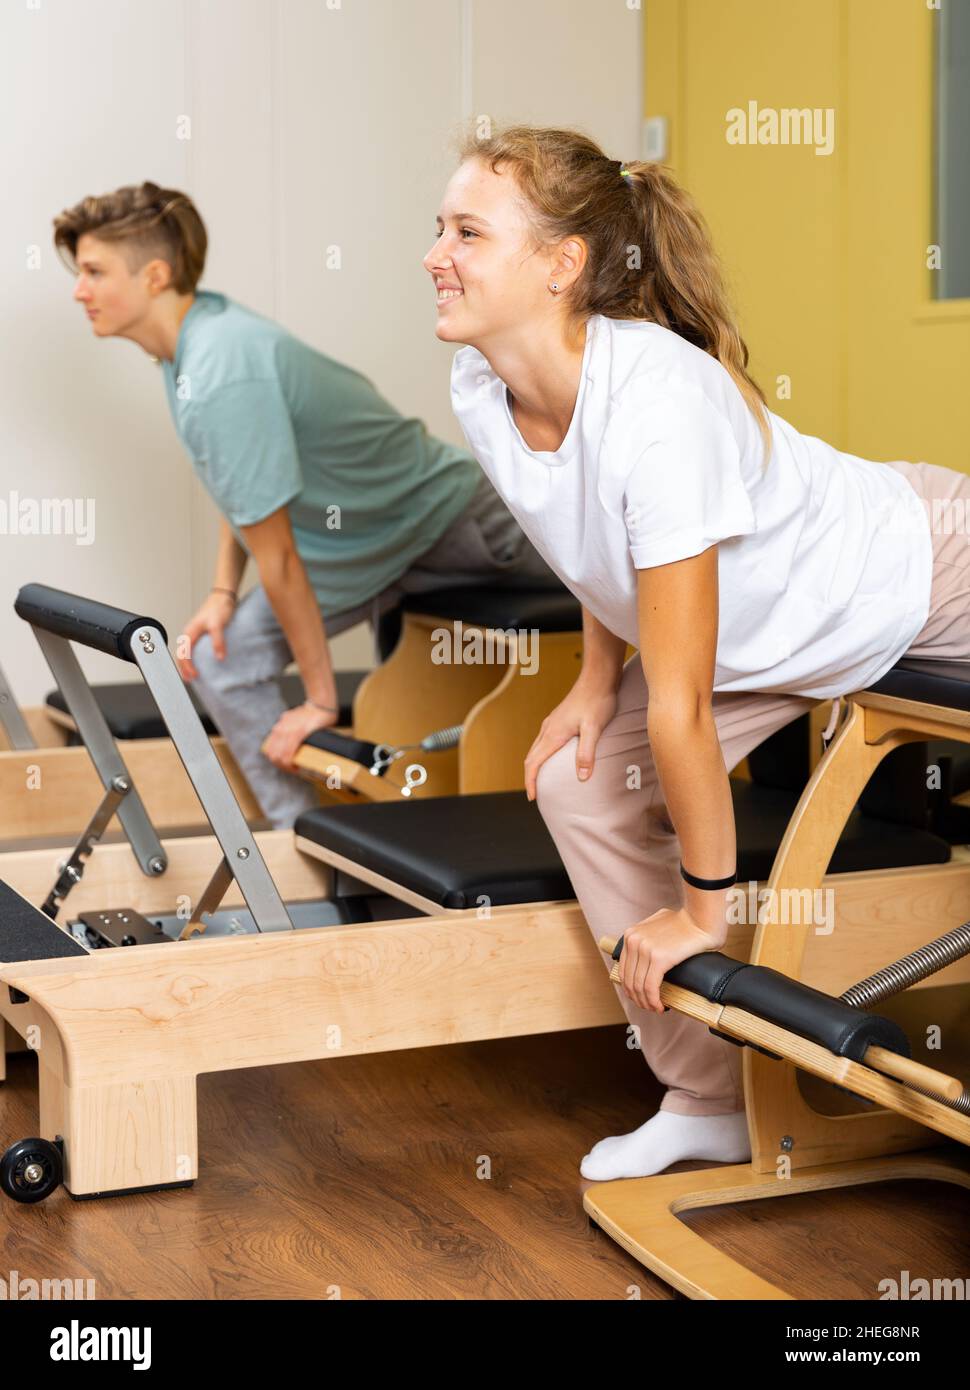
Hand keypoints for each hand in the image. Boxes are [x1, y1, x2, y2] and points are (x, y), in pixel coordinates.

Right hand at [177, 593, 236, 679]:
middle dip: (183, 668)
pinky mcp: (201, 632)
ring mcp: (194, 633)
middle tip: (189, 680)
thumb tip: (219, 657)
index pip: (183, 654)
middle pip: (181, 654)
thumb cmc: (219, 607)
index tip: (194, 676)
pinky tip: (200, 661)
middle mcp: (189, 633)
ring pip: (186, 651)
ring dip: (187, 663)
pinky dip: (193, 657)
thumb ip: (218, 641)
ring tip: (192, 674)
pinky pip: (193, 648)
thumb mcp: (218, 625)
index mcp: (190, 632)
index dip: (187, 667)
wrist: (223, 596)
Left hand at [262, 701, 337, 771]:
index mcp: (278, 728)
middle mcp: (280, 729)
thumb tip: (283, 734)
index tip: (286, 765)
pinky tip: (297, 766)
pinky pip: (290, 752)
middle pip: (273, 756)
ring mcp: (289, 731)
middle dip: (281, 766)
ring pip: (280, 756)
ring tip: (296, 769)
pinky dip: (291, 762)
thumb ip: (285, 726)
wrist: (321, 704)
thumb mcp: (291, 718)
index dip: (276, 762)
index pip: (270, 750)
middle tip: (292, 769)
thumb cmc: (309, 713)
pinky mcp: (299, 733)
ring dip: (287, 767)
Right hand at [524, 679, 618, 799]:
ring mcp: (552, 722)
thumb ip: (586, 753)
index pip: (533, 763)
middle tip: (535, 793)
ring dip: (535, 765)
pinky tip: (554, 758)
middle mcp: (548, 728)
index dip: (530, 782)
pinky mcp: (558, 719)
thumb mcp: (594, 729)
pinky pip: (544, 741)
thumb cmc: (597, 701)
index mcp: (553, 734)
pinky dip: (542, 754)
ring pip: (536, 748)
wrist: (598, 677)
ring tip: (542, 779)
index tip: (532, 798)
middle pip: (531, 757)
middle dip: (530, 776)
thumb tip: (581, 778)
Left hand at [616, 906, 727, 1013]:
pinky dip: (654, 1001)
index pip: (624, 970)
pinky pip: (651, 987)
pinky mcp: (659, 958)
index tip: (640, 997)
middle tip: (648, 1007)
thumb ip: (646, 936)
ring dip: (646, 1003)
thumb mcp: (656, 924)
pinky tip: (661, 1006)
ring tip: (655, 1008)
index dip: (630, 989)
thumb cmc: (685, 922)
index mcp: (630, 935)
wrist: (701, 918)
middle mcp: (634, 941)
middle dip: (637, 998)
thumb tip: (643, 955)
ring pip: (639, 986)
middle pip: (629, 980)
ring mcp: (645, 950)